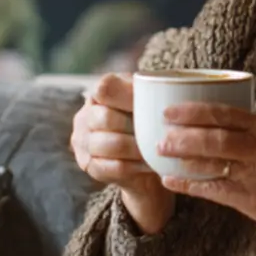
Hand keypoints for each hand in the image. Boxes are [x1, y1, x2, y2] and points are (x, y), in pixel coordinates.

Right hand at [70, 73, 174, 233]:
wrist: (144, 163)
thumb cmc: (148, 124)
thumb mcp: (150, 104)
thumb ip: (152, 93)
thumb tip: (171, 88)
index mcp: (99, 93)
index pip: (105, 87)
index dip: (128, 96)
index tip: (152, 106)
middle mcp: (85, 115)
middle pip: (105, 118)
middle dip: (134, 127)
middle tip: (158, 133)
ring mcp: (83, 142)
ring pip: (109, 145)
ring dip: (137, 149)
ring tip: (156, 149)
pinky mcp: (89, 166)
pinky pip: (111, 167)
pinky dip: (134, 166)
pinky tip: (148, 164)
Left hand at [157, 103, 255, 255]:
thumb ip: (252, 131)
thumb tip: (216, 121)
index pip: (224, 113)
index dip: (193, 111)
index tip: (169, 109)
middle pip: (214, 136)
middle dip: (182, 133)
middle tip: (159, 132)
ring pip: (211, 161)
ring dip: (182, 157)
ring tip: (159, 152)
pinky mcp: (251, 199)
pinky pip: (213, 189)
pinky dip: (190, 183)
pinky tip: (172, 180)